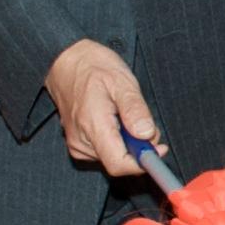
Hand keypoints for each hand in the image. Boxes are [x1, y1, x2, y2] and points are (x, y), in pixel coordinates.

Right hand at [45, 39, 159, 173]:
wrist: (65, 61)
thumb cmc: (94, 67)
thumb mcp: (121, 81)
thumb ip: (134, 110)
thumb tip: (147, 135)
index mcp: (92, 126)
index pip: (118, 164)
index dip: (142, 162)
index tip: (159, 148)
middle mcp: (81, 141)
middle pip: (119, 161)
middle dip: (139, 147)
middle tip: (142, 119)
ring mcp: (77, 145)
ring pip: (114, 156)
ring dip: (129, 142)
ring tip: (125, 114)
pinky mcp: (78, 145)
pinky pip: (105, 151)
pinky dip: (118, 140)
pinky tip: (115, 120)